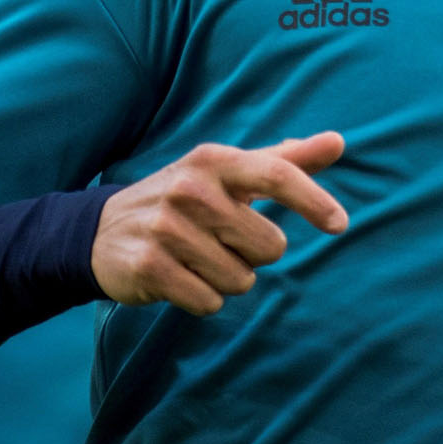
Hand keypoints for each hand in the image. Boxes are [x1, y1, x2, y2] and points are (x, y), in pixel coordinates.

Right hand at [92, 132, 348, 314]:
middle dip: (253, 254)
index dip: (314, 200)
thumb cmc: (186, 199)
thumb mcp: (229, 173)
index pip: (277, 175)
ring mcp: (166, 227)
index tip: (340, 225)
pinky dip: (202, 298)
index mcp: (214, 160)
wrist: (102, 230)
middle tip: (220, 241)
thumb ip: (286, 161)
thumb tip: (339, 142)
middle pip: (270, 245)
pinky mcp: (149, 266)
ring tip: (195, 258)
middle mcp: (190, 189)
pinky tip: (179, 277)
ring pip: (241, 279)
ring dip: (226, 278)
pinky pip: (210, 301)